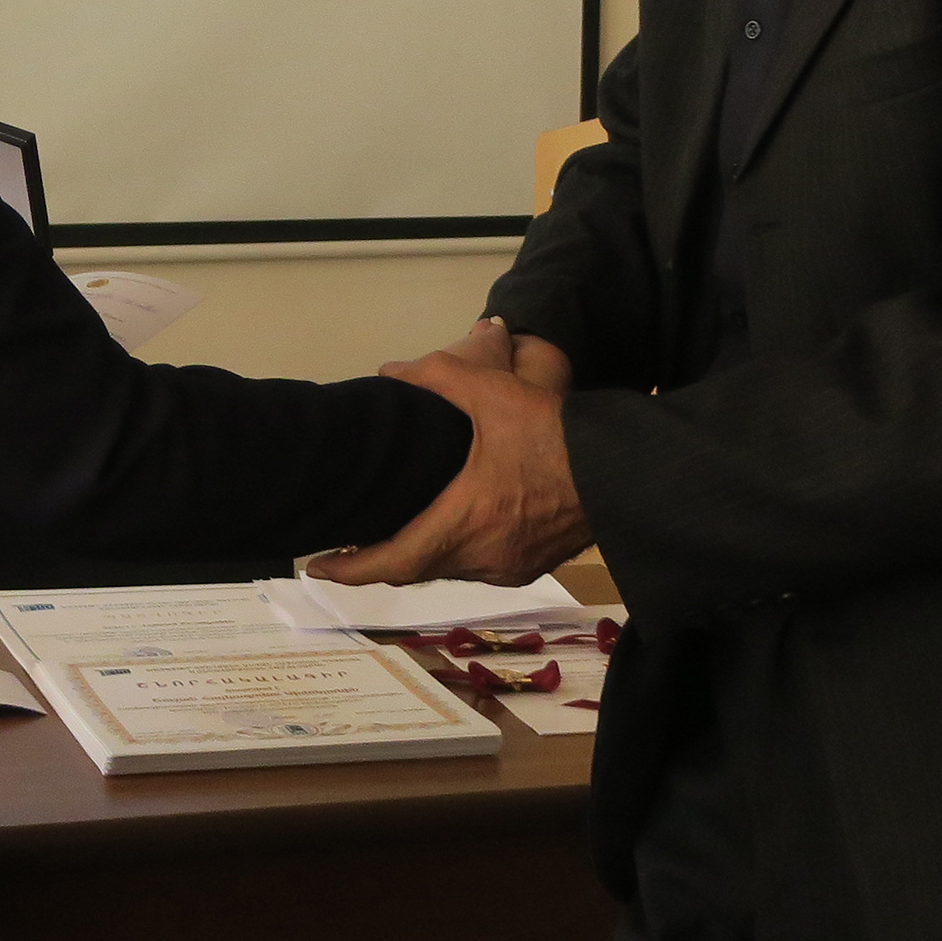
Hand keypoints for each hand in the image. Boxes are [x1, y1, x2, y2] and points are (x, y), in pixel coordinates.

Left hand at [307, 317, 591, 587]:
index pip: (395, 561)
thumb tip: (389, 371)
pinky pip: (479, 566)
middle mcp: (485, 556)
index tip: (318, 567)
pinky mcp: (531, 565)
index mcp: (467, 521)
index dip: (351, 569)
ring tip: (393, 535)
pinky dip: (455, 552)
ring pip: (449, 568)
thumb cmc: (557, 434)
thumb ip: (436, 376)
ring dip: (420, 555)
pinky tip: (450, 529)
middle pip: (417, 569)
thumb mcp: (493, 393)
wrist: (623, 469)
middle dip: (380, 560)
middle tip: (347, 549)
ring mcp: (510, 567)